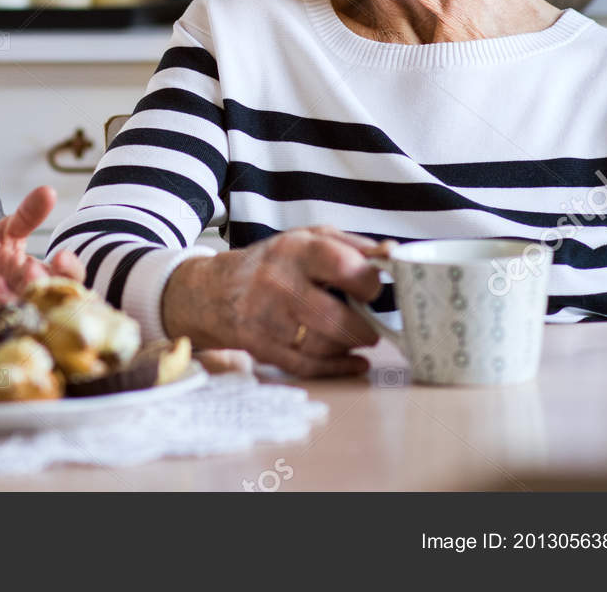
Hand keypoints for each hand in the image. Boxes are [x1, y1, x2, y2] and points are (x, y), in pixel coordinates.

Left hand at [0, 185, 83, 311]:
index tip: (59, 255)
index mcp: (42, 276)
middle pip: (56, 301)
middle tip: (29, 270)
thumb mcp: (2, 236)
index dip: (70, 269)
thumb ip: (26, 217)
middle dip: (43, 284)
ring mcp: (14, 321)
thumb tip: (49, 189)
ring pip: (27, 316)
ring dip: (13, 297)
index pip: (70, 276)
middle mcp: (34, 302)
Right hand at [160, 226, 389, 377]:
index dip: (369, 283)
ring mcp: (268, 319)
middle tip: (371, 326)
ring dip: (349, 346)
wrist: (214, 291)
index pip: (345, 266)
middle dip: (364, 328)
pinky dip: (338, 368)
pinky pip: (308, 366)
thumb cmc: (272, 264)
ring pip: (324, 346)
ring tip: (355, 338)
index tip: (373, 291)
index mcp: (295, 250)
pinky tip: (352, 362)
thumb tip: (392, 255)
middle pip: (336, 318)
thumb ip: (351, 245)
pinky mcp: (262, 347)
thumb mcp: (307, 239)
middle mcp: (278, 283)